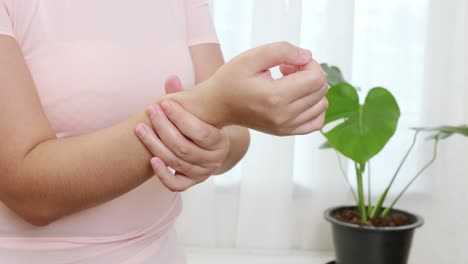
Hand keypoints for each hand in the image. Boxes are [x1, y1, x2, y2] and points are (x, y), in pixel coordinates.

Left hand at [136, 77, 230, 191]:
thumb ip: (184, 96)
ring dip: (155, 145)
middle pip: (184, 148)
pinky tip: (152, 158)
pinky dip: (163, 174)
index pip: (201, 132)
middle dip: (163, 128)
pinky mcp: (191, 183)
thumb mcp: (198, 110)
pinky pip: (176, 185)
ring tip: (141, 129)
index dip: (180, 117)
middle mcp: (214, 160)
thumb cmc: (200, 123)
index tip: (163, 103)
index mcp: (220, 141)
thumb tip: (170, 78)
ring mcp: (202, 174)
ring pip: (176, 163)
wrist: (208, 146)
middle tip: (150, 110)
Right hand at [165, 42, 327, 135]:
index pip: (316, 78)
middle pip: (321, 90)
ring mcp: (286, 127)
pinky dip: (314, 107)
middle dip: (308, 74)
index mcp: (275, 97)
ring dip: (310, 89)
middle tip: (286, 70)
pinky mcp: (286, 132)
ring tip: (288, 84)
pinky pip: (316, 122)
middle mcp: (283, 116)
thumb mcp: (252, 56)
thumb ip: (282, 50)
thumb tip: (307, 56)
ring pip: (322, 104)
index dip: (308, 64)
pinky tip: (297, 98)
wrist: (217, 105)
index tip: (287, 63)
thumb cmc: (231, 79)